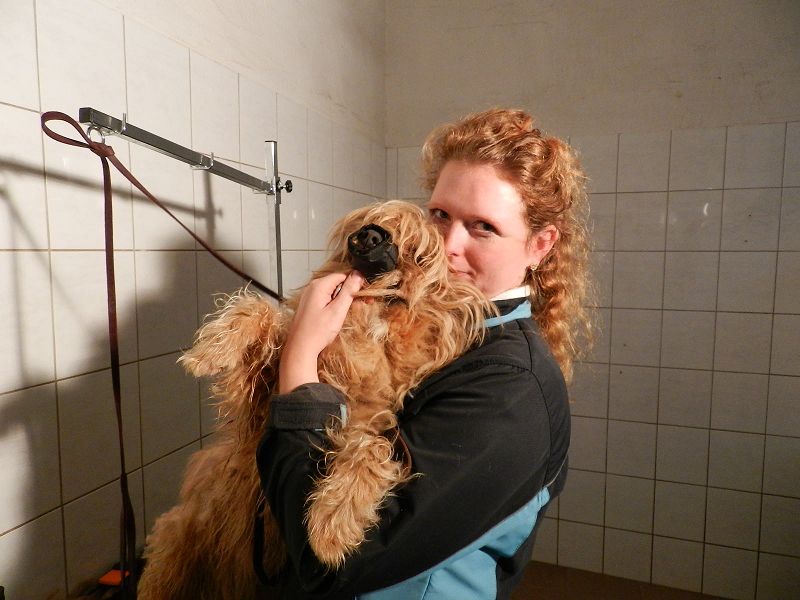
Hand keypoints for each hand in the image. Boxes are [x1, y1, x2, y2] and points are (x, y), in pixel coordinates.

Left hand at [279, 271, 363, 393]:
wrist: (300, 348)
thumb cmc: (316, 332)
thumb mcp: (337, 310)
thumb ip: (349, 291)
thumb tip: (358, 275)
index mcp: (319, 286)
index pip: (343, 275)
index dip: (356, 283)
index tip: (366, 292)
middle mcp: (313, 288)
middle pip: (338, 283)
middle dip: (352, 292)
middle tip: (365, 302)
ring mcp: (310, 297)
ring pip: (333, 291)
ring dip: (345, 299)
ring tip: (353, 310)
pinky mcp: (310, 305)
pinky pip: (327, 299)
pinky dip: (336, 305)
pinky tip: (341, 314)